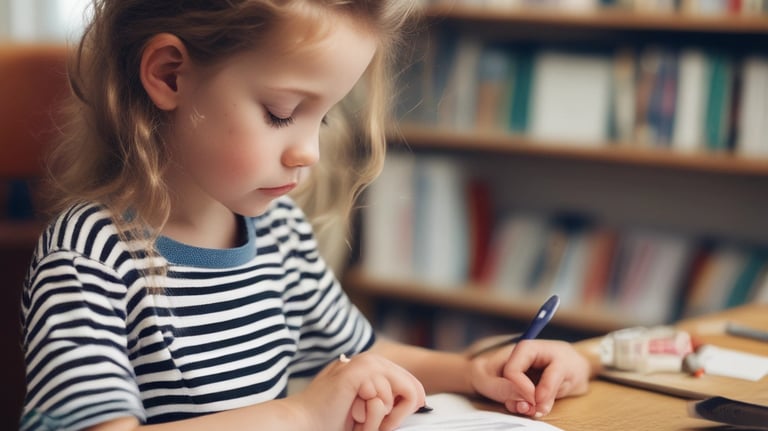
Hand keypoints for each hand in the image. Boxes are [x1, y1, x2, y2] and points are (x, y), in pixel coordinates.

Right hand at [296, 351, 425, 430]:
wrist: (304, 422)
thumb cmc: (332, 419)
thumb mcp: (369, 405)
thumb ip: (388, 396)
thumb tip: (419, 397)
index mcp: (372, 365)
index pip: (410, 381)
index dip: (410, 404)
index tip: (391, 421)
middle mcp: (370, 360)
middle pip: (411, 386)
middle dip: (398, 412)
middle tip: (377, 425)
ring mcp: (363, 364)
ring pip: (396, 395)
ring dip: (379, 418)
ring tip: (357, 419)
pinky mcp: (356, 372)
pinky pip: (383, 399)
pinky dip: (371, 416)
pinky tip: (354, 415)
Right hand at [468, 340, 589, 417]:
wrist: (577, 367)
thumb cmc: (571, 363)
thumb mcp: (565, 370)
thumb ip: (549, 385)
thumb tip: (537, 404)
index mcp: (525, 349)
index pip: (511, 372)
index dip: (522, 390)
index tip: (537, 402)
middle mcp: (516, 360)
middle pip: (505, 383)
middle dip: (520, 400)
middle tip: (537, 409)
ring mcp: (516, 373)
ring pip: (508, 393)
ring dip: (522, 404)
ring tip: (540, 408)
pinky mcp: (518, 384)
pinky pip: (514, 398)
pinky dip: (525, 405)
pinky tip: (538, 406)